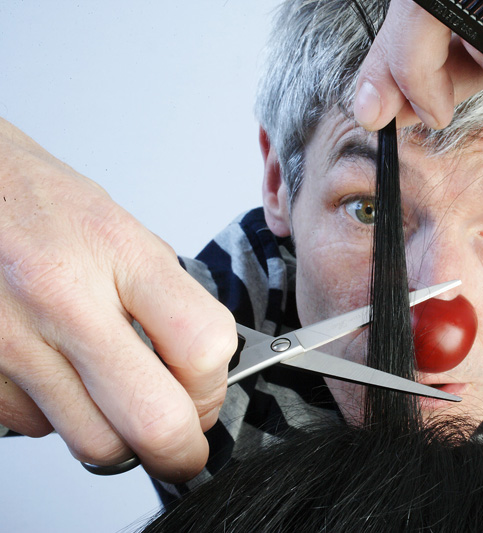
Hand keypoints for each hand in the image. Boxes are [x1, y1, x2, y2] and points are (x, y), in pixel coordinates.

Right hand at [0, 118, 237, 482]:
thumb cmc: (38, 202)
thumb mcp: (122, 230)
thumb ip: (165, 299)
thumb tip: (200, 371)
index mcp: (118, 252)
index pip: (202, 346)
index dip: (216, 386)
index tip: (210, 394)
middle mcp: (63, 299)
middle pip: (153, 420)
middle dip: (181, 451)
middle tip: (184, 448)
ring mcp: (12, 341)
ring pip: (94, 443)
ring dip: (120, 440)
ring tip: (119, 406)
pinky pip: (37, 429)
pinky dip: (60, 418)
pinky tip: (61, 379)